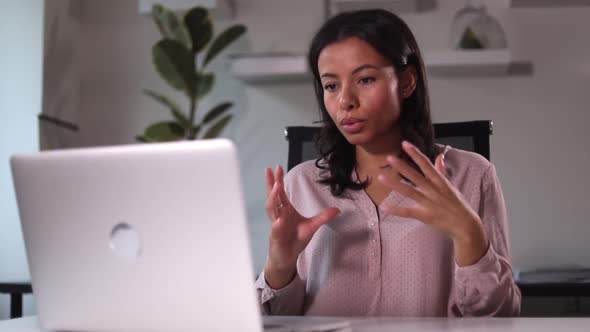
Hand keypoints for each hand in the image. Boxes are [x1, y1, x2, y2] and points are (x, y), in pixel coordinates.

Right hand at [263, 165, 339, 287]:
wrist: (287, 257)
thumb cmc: (295, 240)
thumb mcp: (312, 226)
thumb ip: (323, 217)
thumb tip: (337, 210)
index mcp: (285, 210)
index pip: (280, 192)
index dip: (278, 180)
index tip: (278, 167)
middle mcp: (278, 215)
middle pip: (272, 196)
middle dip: (271, 183)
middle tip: (270, 170)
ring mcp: (275, 226)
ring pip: (271, 210)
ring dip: (273, 198)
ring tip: (276, 187)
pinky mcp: (276, 237)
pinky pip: (275, 229)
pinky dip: (277, 224)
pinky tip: (278, 221)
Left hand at [377, 141, 487, 265]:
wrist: (464, 224)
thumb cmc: (456, 203)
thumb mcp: (450, 185)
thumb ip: (441, 171)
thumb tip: (439, 155)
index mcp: (439, 181)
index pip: (425, 164)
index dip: (415, 153)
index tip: (405, 143)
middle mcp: (432, 190)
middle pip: (415, 176)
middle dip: (402, 166)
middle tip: (389, 157)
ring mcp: (427, 203)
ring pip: (409, 191)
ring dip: (394, 184)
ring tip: (381, 177)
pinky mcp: (423, 215)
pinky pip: (407, 212)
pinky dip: (396, 210)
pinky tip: (384, 206)